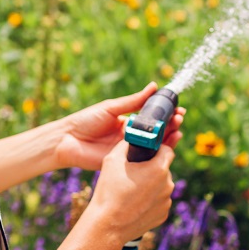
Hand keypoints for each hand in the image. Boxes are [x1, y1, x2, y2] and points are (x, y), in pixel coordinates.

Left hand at [54, 82, 185, 170]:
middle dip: (171, 126)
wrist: (68, 140)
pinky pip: (144, 159)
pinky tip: (167, 146)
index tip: (178, 110)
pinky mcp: (126, 163)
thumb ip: (134, 101)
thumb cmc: (86, 121)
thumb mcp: (112, 108)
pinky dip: (157, 154)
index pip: (153, 118)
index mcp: (129, 122)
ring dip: (168, 139)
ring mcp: (130, 150)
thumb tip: (154, 86)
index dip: (166, 115)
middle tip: (180, 119)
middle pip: (157, 132)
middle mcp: (132, 136)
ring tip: (178, 130)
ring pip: (154, 146)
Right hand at [91, 139, 175, 243]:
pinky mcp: (163, 215)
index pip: (168, 150)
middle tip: (134, 173)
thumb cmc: (109, 191)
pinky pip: (159, 202)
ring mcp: (167, 201)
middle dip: (152, 168)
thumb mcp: (112, 160)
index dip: (157, 149)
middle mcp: (168, 185)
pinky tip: (135, 203)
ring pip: (161, 186)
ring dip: (151, 185)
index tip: (147, 152)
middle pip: (163, 169)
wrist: (107, 225)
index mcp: (159, 169)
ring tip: (132, 191)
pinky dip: (150, 201)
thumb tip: (131, 137)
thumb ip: (125, 144)